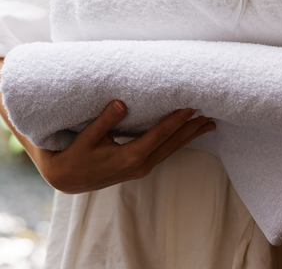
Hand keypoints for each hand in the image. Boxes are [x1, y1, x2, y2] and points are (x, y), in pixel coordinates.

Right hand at [35, 101, 214, 193]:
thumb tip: (121, 103)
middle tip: (211, 114)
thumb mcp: (86, 138)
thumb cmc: (75, 157)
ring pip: (172, 149)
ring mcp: (142, 168)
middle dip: (192, 128)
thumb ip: (104, 121)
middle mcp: (141, 164)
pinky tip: (186, 135)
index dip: (178, 119)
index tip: (193, 106)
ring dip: (190, 136)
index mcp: (130, 156)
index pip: (161, 134)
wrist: (67, 180)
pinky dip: (179, 142)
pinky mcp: (139, 167)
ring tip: (207, 125)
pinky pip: (165, 152)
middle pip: (173, 143)